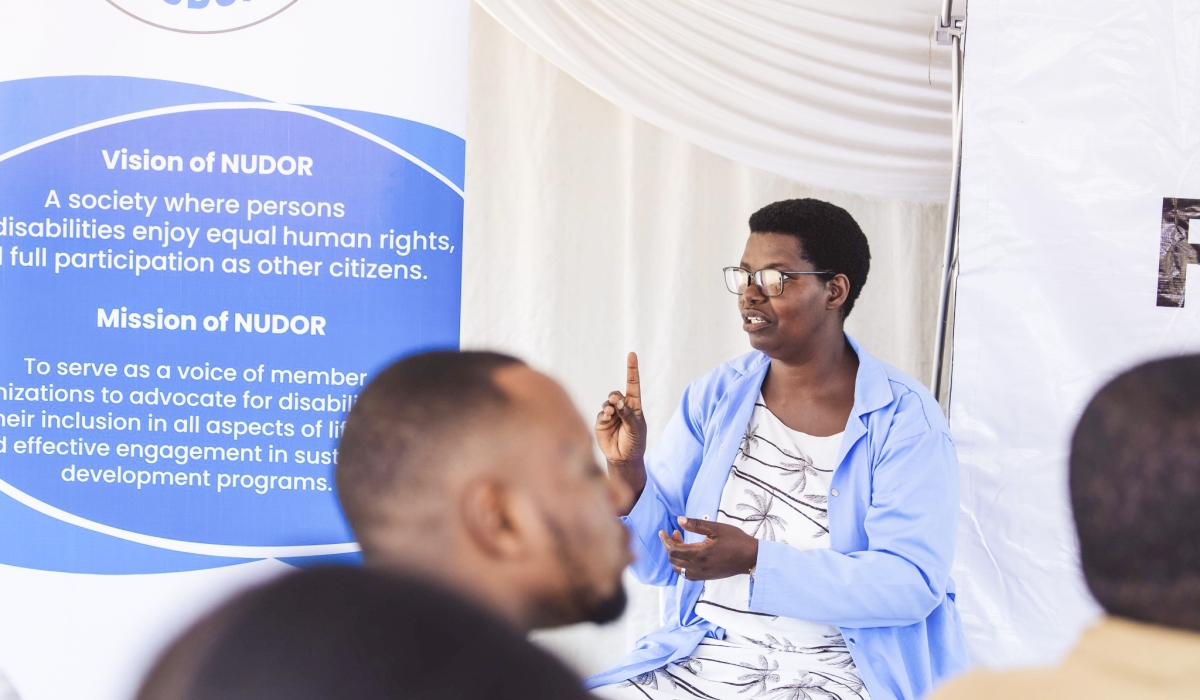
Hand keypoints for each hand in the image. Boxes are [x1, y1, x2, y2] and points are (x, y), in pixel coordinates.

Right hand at [596, 352, 647, 497]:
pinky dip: (604, 414)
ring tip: (611, 412)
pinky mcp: (601, 422)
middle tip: (616, 401)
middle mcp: (622, 407)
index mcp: (634, 406)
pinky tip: (607, 417)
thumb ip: (628, 414)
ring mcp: (610, 414)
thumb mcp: (636, 428)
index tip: (632, 354)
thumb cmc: (635, 442)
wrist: (624, 459)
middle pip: (616, 393)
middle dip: (615, 396)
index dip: (632, 369)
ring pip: (607, 402)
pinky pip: (601, 413)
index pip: (633, 384)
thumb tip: (617, 401)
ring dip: (609, 405)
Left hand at [659, 516, 758, 580]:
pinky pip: (687, 574)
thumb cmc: (736, 540)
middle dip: (670, 546)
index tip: (663, 532)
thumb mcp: (717, 528)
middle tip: (676, 533)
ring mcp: (702, 574)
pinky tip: (689, 555)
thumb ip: (696, 525)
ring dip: (675, 557)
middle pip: (673, 560)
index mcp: (700, 554)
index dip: (665, 541)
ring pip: (679, 569)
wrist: (751, 558)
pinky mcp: (707, 577)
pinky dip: (683, 565)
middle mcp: (699, 567)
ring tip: (682, 543)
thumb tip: (679, 520)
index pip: (673, 550)